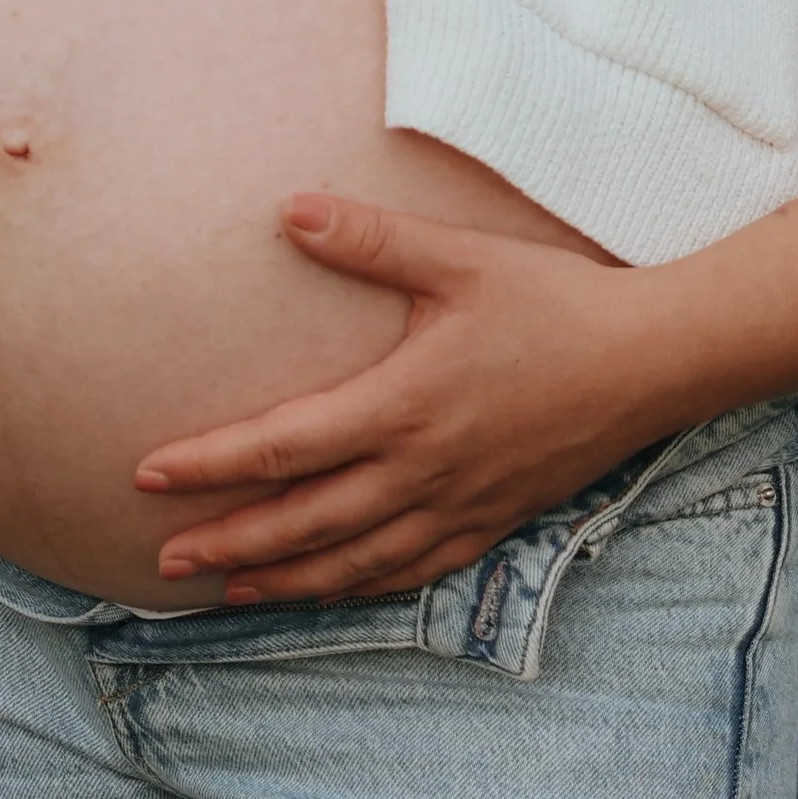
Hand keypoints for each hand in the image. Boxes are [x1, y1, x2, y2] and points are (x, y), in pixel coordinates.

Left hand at [133, 197, 693, 600]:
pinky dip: (357, 588)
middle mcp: (422, 471)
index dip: (211, 465)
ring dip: (282, 579)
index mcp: (403, 406)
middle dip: (227, 542)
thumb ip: (371, 240)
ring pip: (351, 562)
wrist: (650, 361)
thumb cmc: (554, 303)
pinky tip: (330, 590)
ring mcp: (458, 506)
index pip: (284, 447)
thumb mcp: (460, 259)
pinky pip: (410, 572)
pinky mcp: (492, 522)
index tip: (148, 474)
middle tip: (161, 560)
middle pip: (303, 523)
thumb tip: (287, 208)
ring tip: (226, 590)